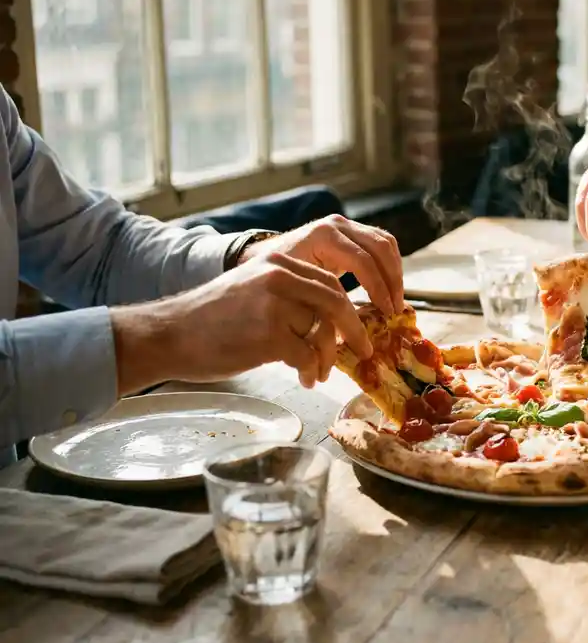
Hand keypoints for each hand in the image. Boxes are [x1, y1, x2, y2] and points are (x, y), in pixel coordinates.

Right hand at [112, 250, 371, 392]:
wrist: (169, 334)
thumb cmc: (210, 320)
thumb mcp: (252, 291)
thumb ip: (290, 298)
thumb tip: (331, 324)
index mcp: (278, 263)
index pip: (329, 282)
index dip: (350, 307)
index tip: (360, 327)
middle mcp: (279, 278)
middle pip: (337, 302)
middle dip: (355, 331)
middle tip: (364, 350)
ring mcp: (275, 306)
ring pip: (324, 332)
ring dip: (328, 357)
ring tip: (319, 372)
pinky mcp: (269, 336)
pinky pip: (308, 355)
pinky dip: (312, 370)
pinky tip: (305, 378)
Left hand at [239, 214, 402, 315]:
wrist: (264, 259)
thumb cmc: (276, 278)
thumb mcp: (296, 289)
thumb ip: (324, 301)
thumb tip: (353, 325)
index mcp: (323, 236)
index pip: (363, 261)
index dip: (379, 288)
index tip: (386, 313)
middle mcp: (337, 224)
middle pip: (380, 248)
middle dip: (392, 281)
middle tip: (395, 309)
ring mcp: (346, 224)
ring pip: (386, 243)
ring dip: (396, 272)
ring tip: (395, 300)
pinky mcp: (352, 231)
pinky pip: (382, 243)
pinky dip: (390, 264)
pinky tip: (389, 288)